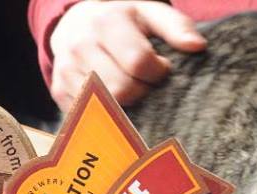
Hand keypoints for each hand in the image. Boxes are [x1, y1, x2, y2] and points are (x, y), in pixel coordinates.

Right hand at [49, 0, 205, 110]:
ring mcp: (66, 71)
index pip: (138, 62)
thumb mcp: (149, 14)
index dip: (157, 72)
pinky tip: (112, 97)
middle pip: (122, 90)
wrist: (74, 23)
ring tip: (129, 86)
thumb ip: (177, 27)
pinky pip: (90, 115)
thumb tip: (198, 47)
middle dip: (142, 91)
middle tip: (145, 82)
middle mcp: (80, 45)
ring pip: (105, 107)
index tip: (160, 68)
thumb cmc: (122, 21)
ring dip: (125, 104)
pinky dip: (107, 112)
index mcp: (106, 22)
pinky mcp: (59, 92)